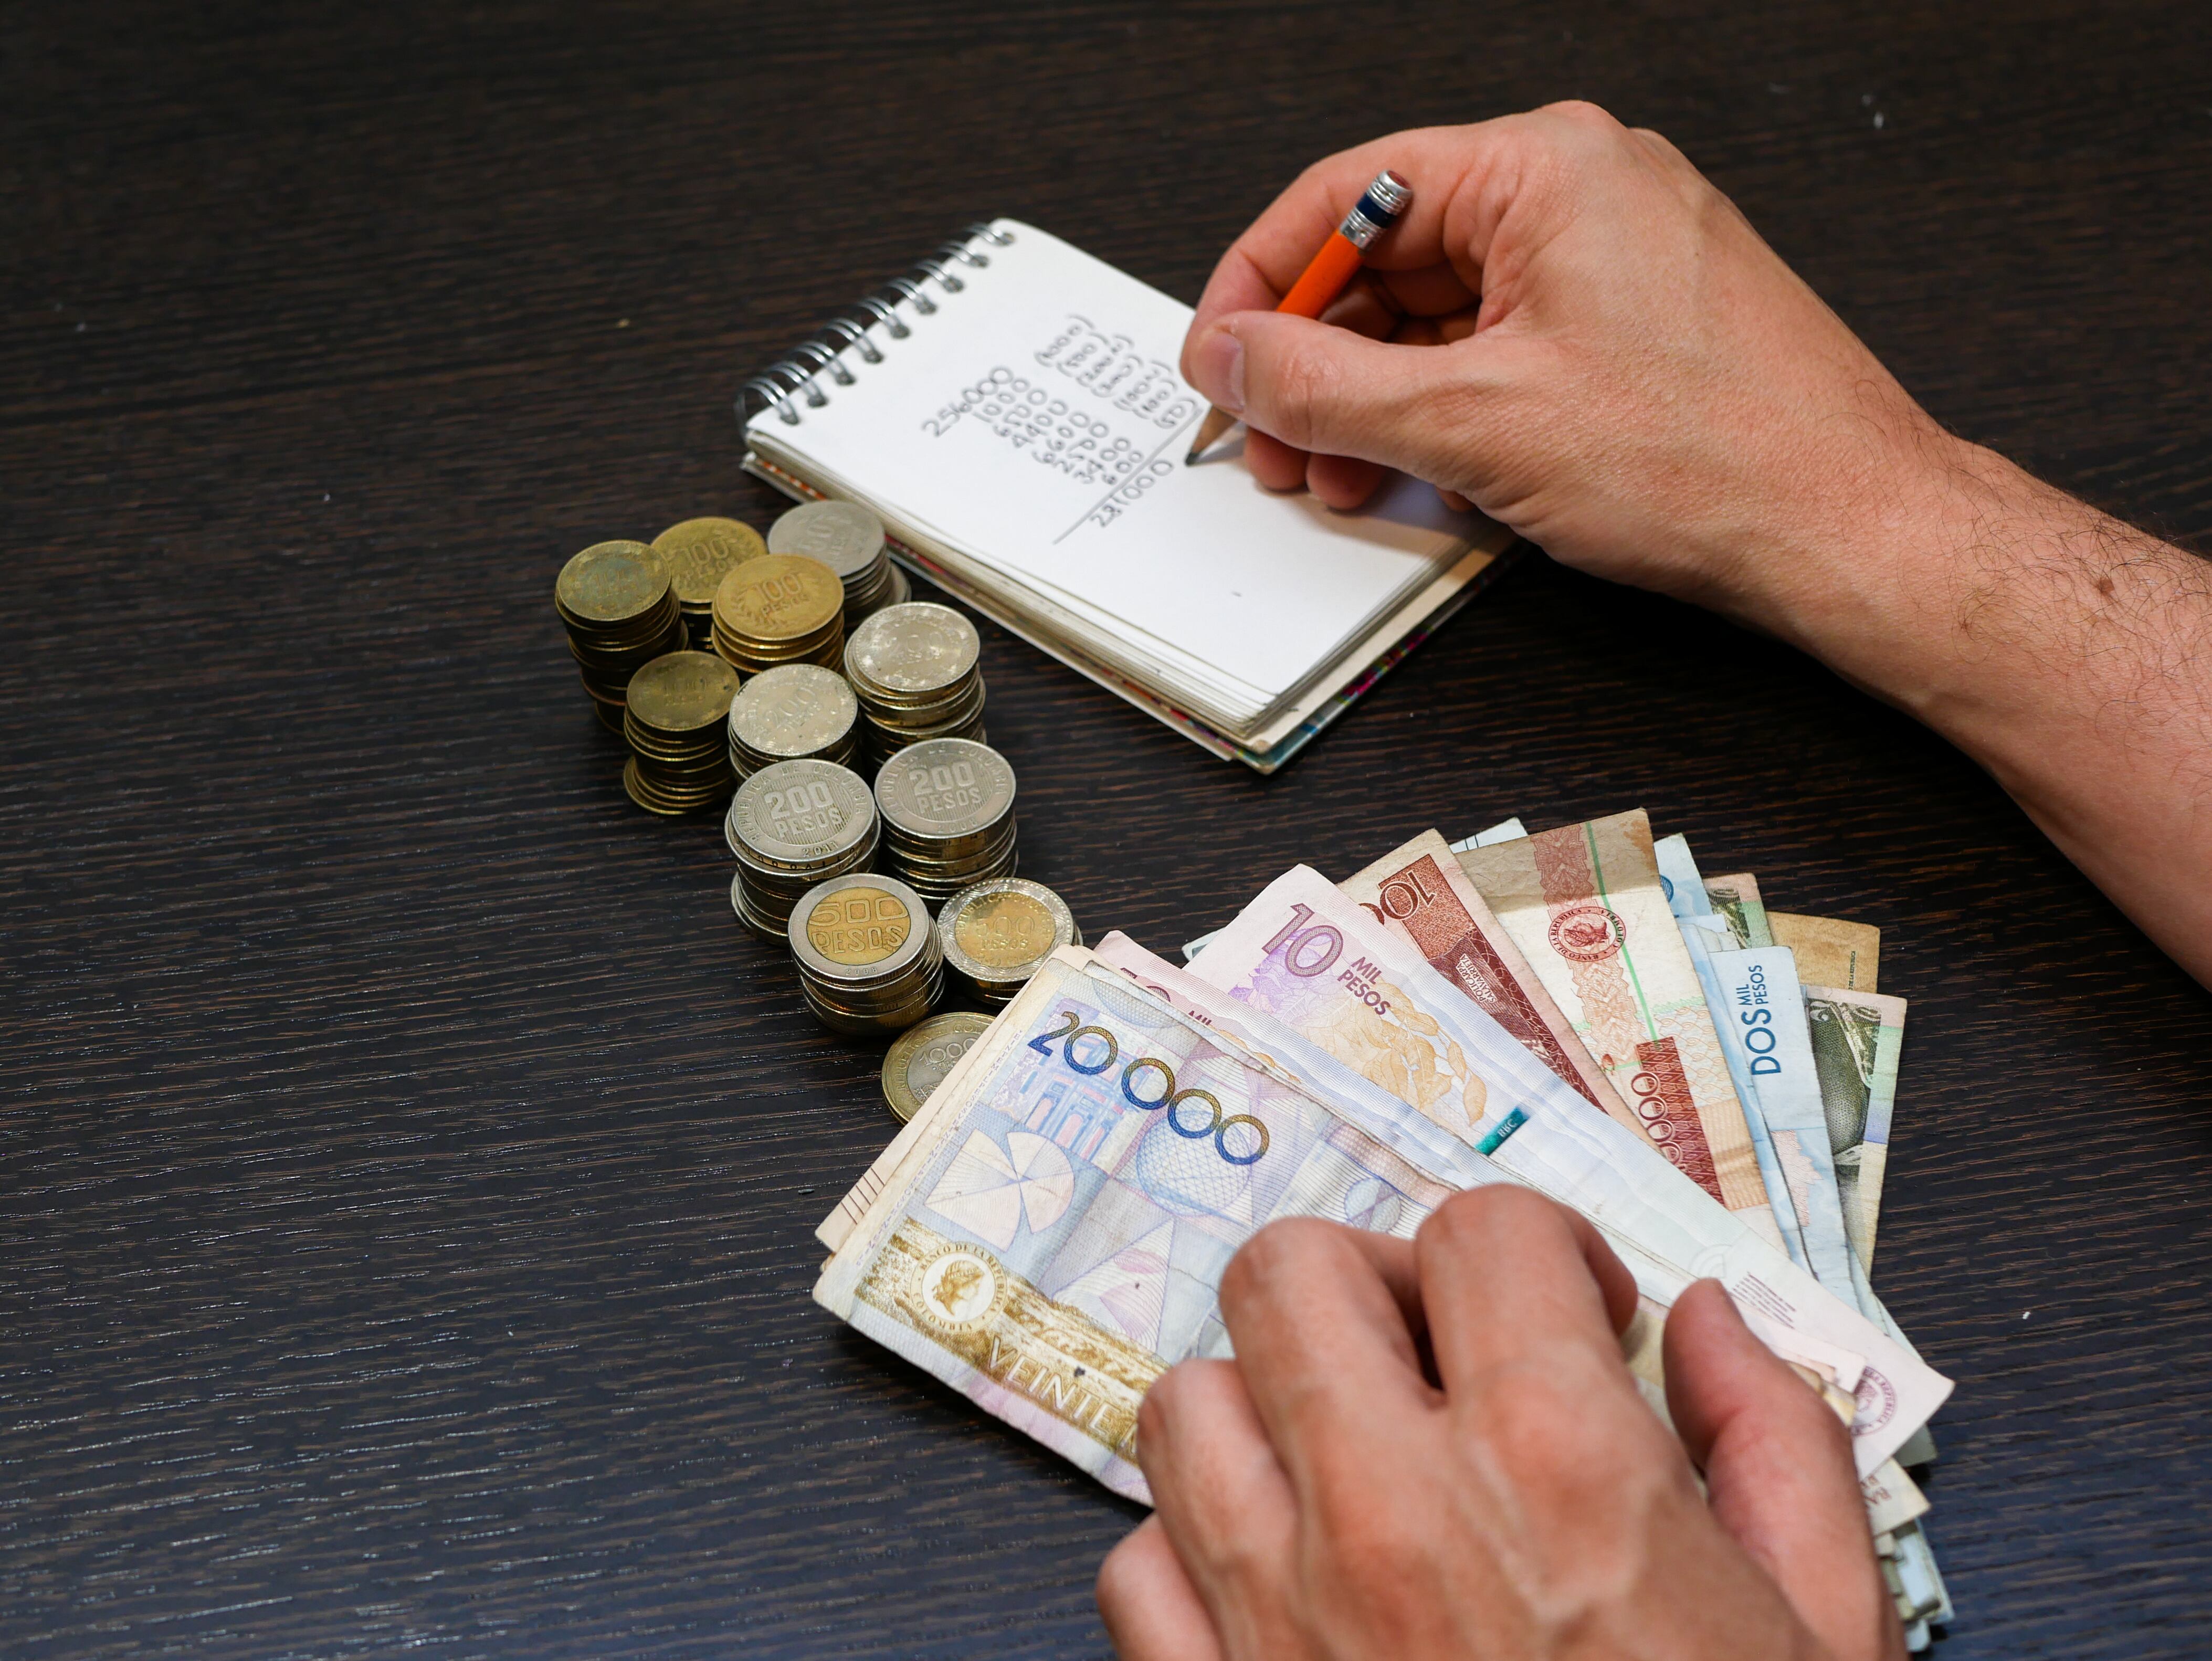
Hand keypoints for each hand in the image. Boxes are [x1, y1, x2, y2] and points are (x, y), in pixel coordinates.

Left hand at [1095, 1188, 1903, 1660]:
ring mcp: (1276, 1611)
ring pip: (1183, 1400)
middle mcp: (1391, 1509)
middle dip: (1366, 1283)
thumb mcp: (1826, 1632)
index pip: (1481, 1230)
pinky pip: (1135, 1566)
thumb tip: (1712, 1326)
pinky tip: (1282, 1590)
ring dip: (1262, 1408)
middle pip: (1288, 1270)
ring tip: (1344, 1460)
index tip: (1567, 1310)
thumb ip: (1776, 1444)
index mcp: (1559, 1467)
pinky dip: (1192, 1558)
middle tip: (1434, 1349)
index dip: (1535, 1248)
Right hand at [1182, 107, 2211, 992]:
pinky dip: (1441, 413)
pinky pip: (1497, 350)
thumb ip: (1326, 387)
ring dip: (1371, 402)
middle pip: (1389, 259)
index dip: (1261, 283)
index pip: (1349, 194)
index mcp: (1545, 168)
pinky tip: (1413, 477)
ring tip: (1334, 477)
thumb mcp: (1472, 423)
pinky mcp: (1628, 328)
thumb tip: (1233, 357)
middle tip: (1271, 443)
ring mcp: (1609, 260)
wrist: (1851, 531)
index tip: (1217, 358)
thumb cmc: (1713, 459)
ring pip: (1439, 316)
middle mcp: (1579, 194)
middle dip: (1316, 362)